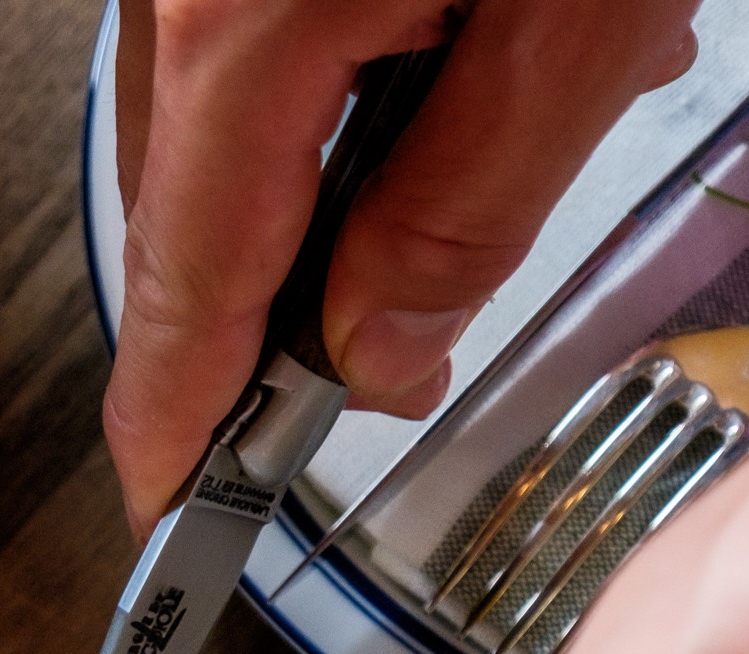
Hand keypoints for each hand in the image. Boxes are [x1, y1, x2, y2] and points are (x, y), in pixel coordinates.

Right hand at [106, 0, 704, 532]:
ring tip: (511, 99)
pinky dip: (344, 72)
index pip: (185, 283)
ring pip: (222, 124)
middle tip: (394, 358)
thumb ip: (472, 198)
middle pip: (189, 212)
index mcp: (239, 17)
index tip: (170, 509)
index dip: (175, 419)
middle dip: (296, 295)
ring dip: (341, 170)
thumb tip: (382, 347)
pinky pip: (253, 36)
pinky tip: (472, 35)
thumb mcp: (578, 13)